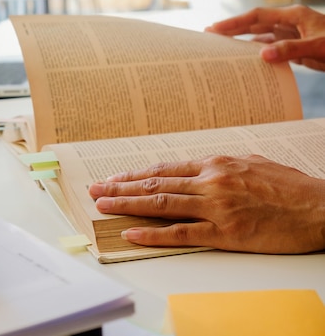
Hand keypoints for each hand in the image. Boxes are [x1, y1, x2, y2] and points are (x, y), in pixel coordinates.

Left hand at [88, 155, 324, 253]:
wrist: (320, 207)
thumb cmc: (288, 186)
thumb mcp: (250, 163)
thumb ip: (218, 167)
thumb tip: (194, 170)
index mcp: (215, 164)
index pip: (164, 169)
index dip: (134, 174)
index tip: (114, 178)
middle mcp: (210, 182)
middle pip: (154, 184)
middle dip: (120, 187)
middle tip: (95, 190)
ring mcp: (216, 207)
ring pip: (161, 205)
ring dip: (127, 205)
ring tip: (103, 207)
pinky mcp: (225, 233)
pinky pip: (181, 233)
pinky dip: (153, 233)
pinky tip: (132, 232)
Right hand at [205, 5, 324, 71]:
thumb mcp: (318, 47)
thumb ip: (291, 50)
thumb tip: (262, 55)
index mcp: (294, 16)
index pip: (257, 17)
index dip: (235, 22)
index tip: (215, 28)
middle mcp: (291, 23)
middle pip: (256, 24)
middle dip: (233, 29)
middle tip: (210, 34)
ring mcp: (294, 35)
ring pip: (263, 36)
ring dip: (243, 40)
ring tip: (222, 46)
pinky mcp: (298, 47)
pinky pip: (273, 48)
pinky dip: (259, 52)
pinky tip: (247, 58)